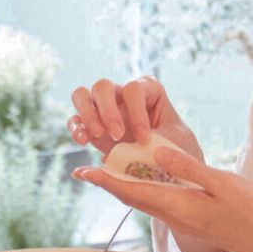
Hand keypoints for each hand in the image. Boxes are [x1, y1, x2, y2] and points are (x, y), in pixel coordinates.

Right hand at [68, 75, 202, 160]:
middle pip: (103, 86)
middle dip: (108, 111)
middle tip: (117, 135)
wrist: (172, 166)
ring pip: (82, 94)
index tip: (144, 139)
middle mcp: (123, 94)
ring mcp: (105, 108)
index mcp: (149, 90)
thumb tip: (129, 152)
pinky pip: (74, 119)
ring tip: (98, 135)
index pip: (134, 89)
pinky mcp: (92, 126)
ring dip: (87, 114)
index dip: (137, 113)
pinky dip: (75, 128)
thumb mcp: (173, 144)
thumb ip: (151, 142)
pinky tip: (83, 142)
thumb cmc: (177, 149)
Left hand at [73, 146, 252, 251]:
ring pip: (147, 203)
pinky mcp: (196, 221)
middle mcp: (177, 217)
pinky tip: (150, 182)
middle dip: (109, 184)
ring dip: (126, 188)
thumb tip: (156, 152)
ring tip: (111, 172)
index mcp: (179, 206)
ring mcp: (186, 221)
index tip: (82, 171)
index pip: (132, 192)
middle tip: (87, 170)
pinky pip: (162, 205)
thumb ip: (189, 168)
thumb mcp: (223, 183)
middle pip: (134, 199)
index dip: (105, 181)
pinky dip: (147, 191)